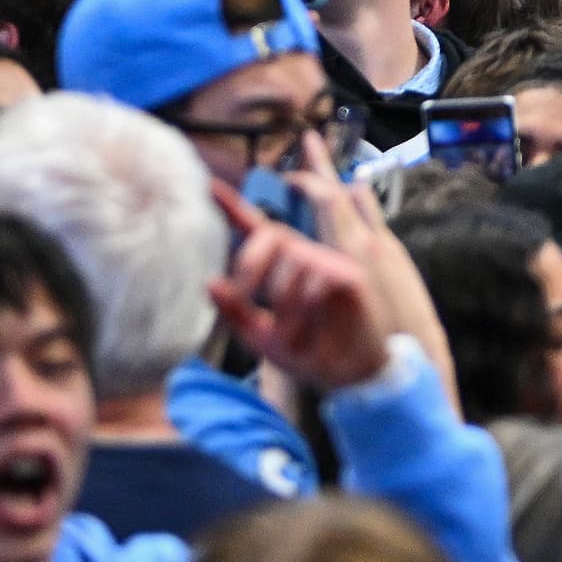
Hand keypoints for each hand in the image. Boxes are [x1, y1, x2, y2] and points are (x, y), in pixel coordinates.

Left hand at [205, 178, 392, 392]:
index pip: (258, 230)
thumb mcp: (261, 336)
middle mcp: (308, 258)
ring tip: (289, 333)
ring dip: (281, 301)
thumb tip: (210, 281)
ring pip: (292, 259)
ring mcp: (331, 264)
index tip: (209, 186)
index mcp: (284, 268)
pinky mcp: (351, 276)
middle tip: (245, 294)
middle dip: (250, 262)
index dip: (234, 207)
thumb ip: (235, 311)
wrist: (349, 376)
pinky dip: (303, 309)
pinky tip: (308, 332)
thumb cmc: (309, 352)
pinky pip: (317, 277)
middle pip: (272, 234)